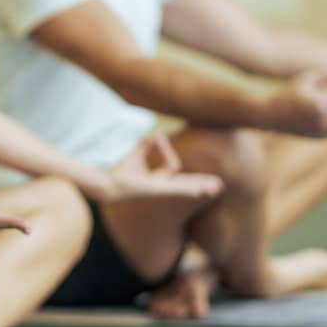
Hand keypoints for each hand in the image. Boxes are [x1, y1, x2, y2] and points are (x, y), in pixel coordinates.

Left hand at [103, 134, 222, 203]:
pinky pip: (176, 190)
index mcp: (159, 181)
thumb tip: (159, 134)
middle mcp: (163, 187)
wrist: (108, 183)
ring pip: (186, 189)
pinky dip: (188, 189)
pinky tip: (199, 191)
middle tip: (218, 186)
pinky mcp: (156, 191)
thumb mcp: (136, 155)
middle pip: (187, 185)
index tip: (156, 137)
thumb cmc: (119, 172)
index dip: (165, 149)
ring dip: (200, 187)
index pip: (173, 166)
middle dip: (202, 183)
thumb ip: (147, 144)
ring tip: (215, 189)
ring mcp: (161, 190)